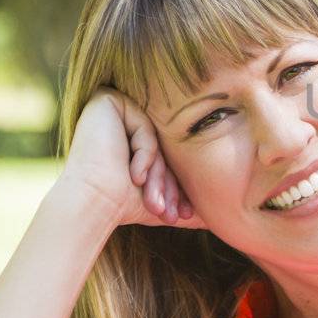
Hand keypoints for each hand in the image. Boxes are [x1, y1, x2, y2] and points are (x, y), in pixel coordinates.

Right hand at [58, 88, 205, 228]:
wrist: (95, 205)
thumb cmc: (124, 206)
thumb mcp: (163, 199)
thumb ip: (186, 197)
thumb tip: (222, 216)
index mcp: (135, 137)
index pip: (169, 156)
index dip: (177, 186)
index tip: (183, 214)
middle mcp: (124, 119)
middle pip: (165, 147)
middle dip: (169, 185)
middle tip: (171, 214)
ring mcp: (116, 108)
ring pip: (157, 139)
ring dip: (159, 177)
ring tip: (156, 206)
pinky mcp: (108, 101)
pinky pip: (145, 127)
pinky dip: (145, 155)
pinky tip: (134, 177)